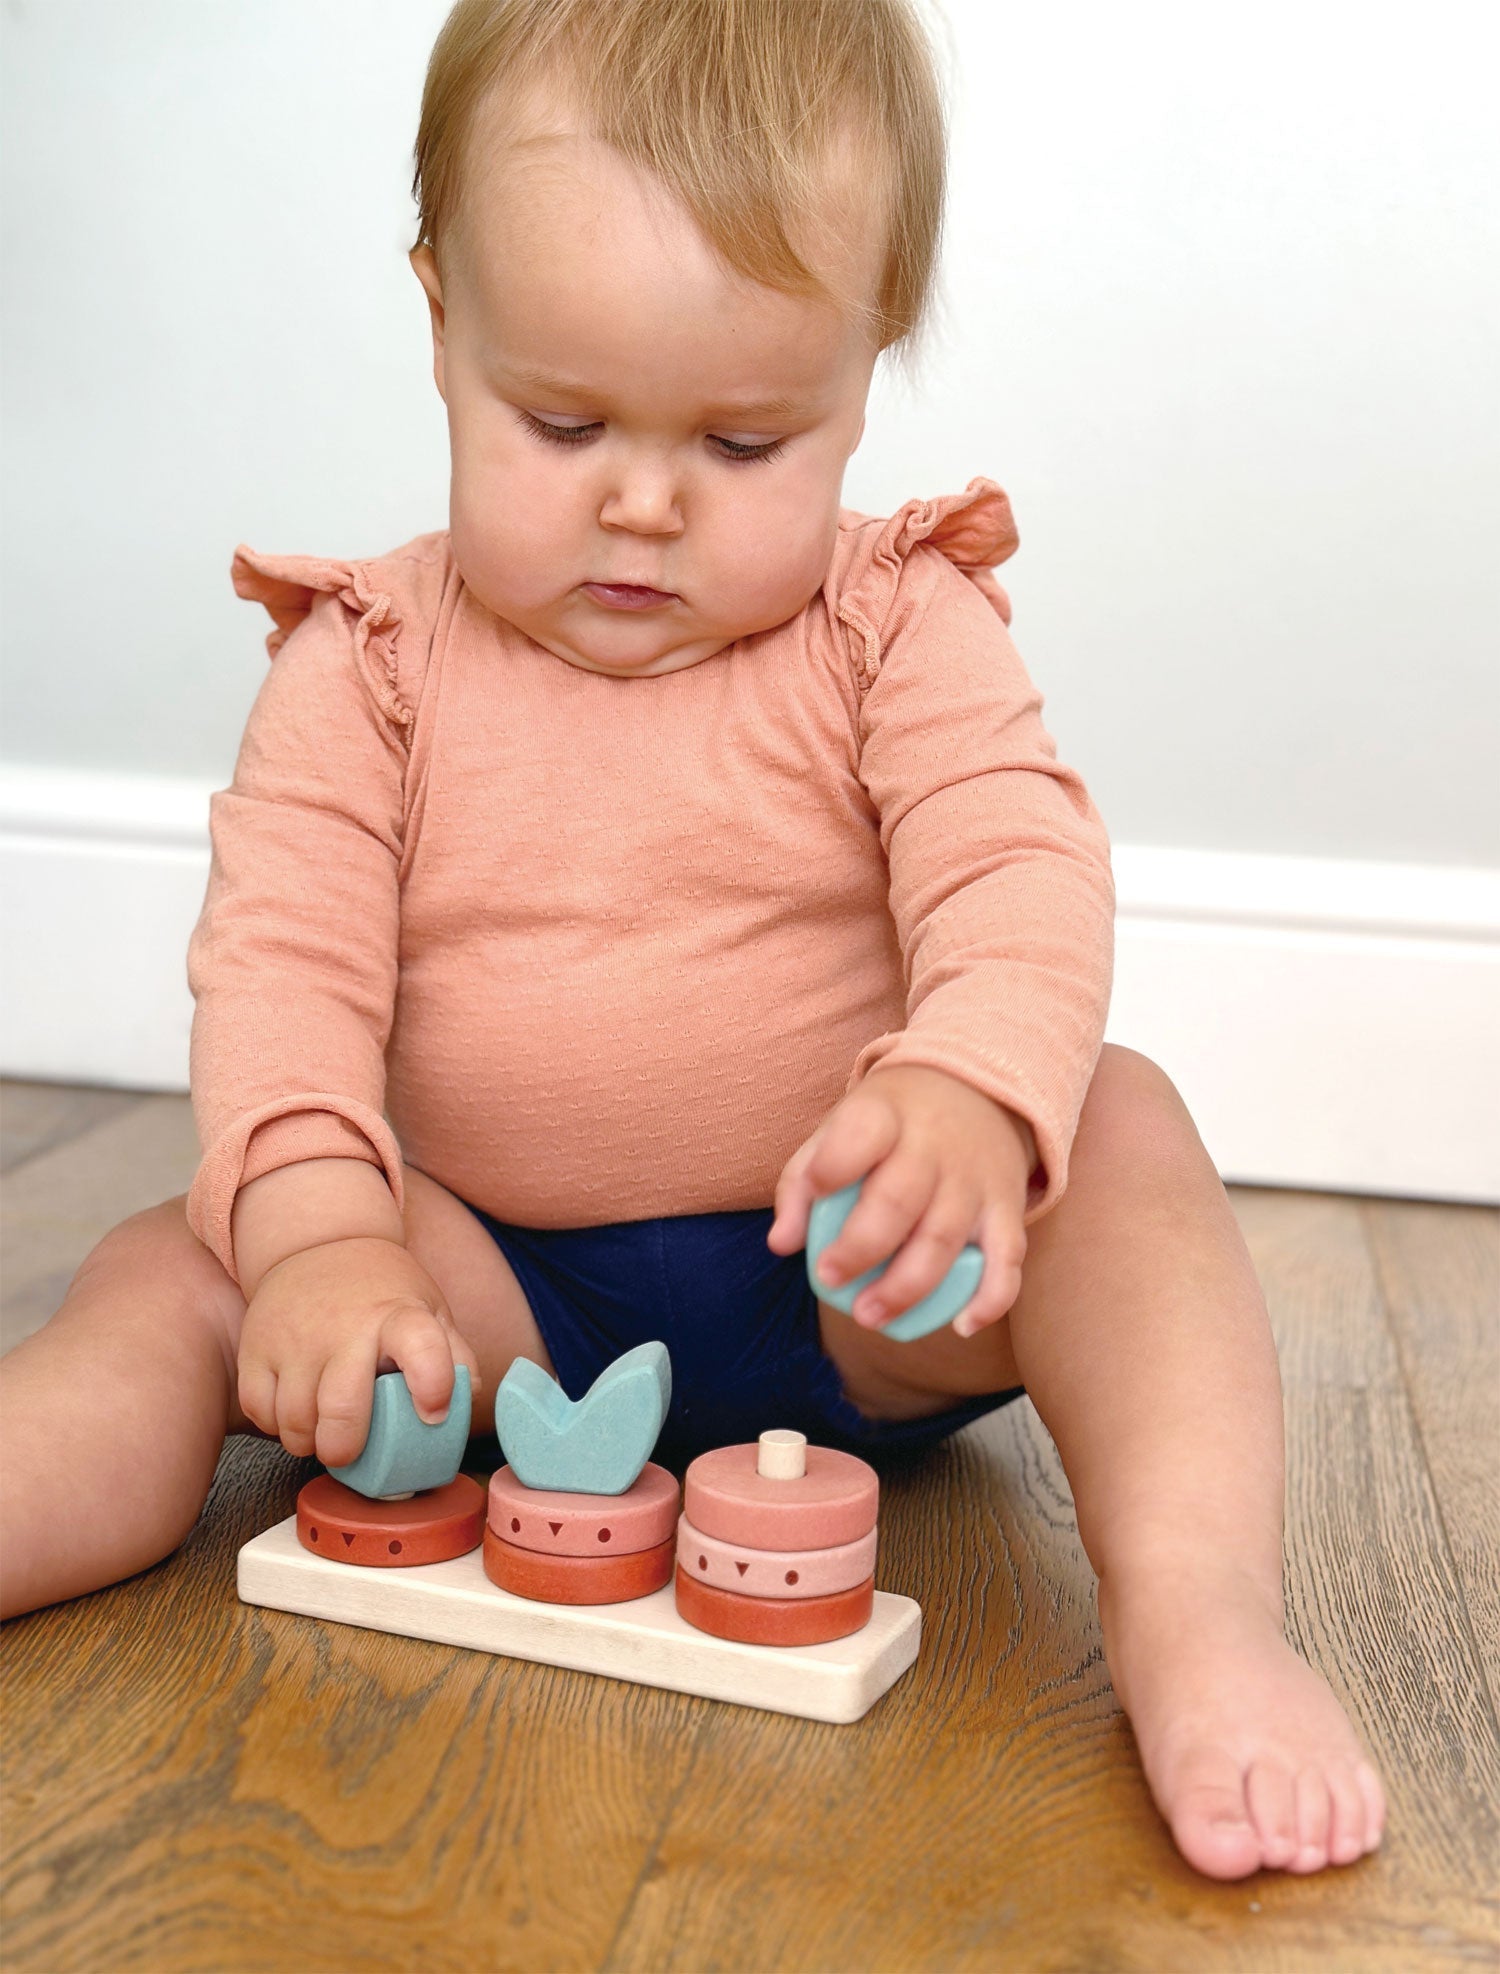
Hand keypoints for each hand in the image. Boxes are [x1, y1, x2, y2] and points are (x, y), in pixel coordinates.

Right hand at [237, 1236, 480, 1467]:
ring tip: (321, 1432)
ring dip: (308, 1442)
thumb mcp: (428, 1308)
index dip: (431, 1384)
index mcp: (398, 1316)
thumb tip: (462, 1404)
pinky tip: (293, 1413)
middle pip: (340, 1408)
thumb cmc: (382, 1291)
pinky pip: (259, 1411)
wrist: (319, 1244)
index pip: (421, 1345)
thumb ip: (452, 1355)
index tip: (432, 1413)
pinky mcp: (255, 1347)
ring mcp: (295, 1339)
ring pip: (294, 1421)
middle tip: (349, 1451)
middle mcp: (345, 1327)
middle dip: (345, 1448)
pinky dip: (275, 1426)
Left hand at [767, 1064, 1035, 1337]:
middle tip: (831, 1280)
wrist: (980, 1090)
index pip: (861, 1134)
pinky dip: (991, 1298)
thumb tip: (782, 1243)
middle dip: (861, 1249)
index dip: (835, 1166)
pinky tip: (962, 1325)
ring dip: (906, 1287)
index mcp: (885, 1116)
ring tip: (869, 1315)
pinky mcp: (1007, 1208)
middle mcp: (934, 1147)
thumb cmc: (892, 1123)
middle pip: (899, 1201)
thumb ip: (803, 1181)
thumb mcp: (842, 1127)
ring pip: (944, 1239)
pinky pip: (1007, 1259)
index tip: (818, 1192)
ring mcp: (974, 1180)